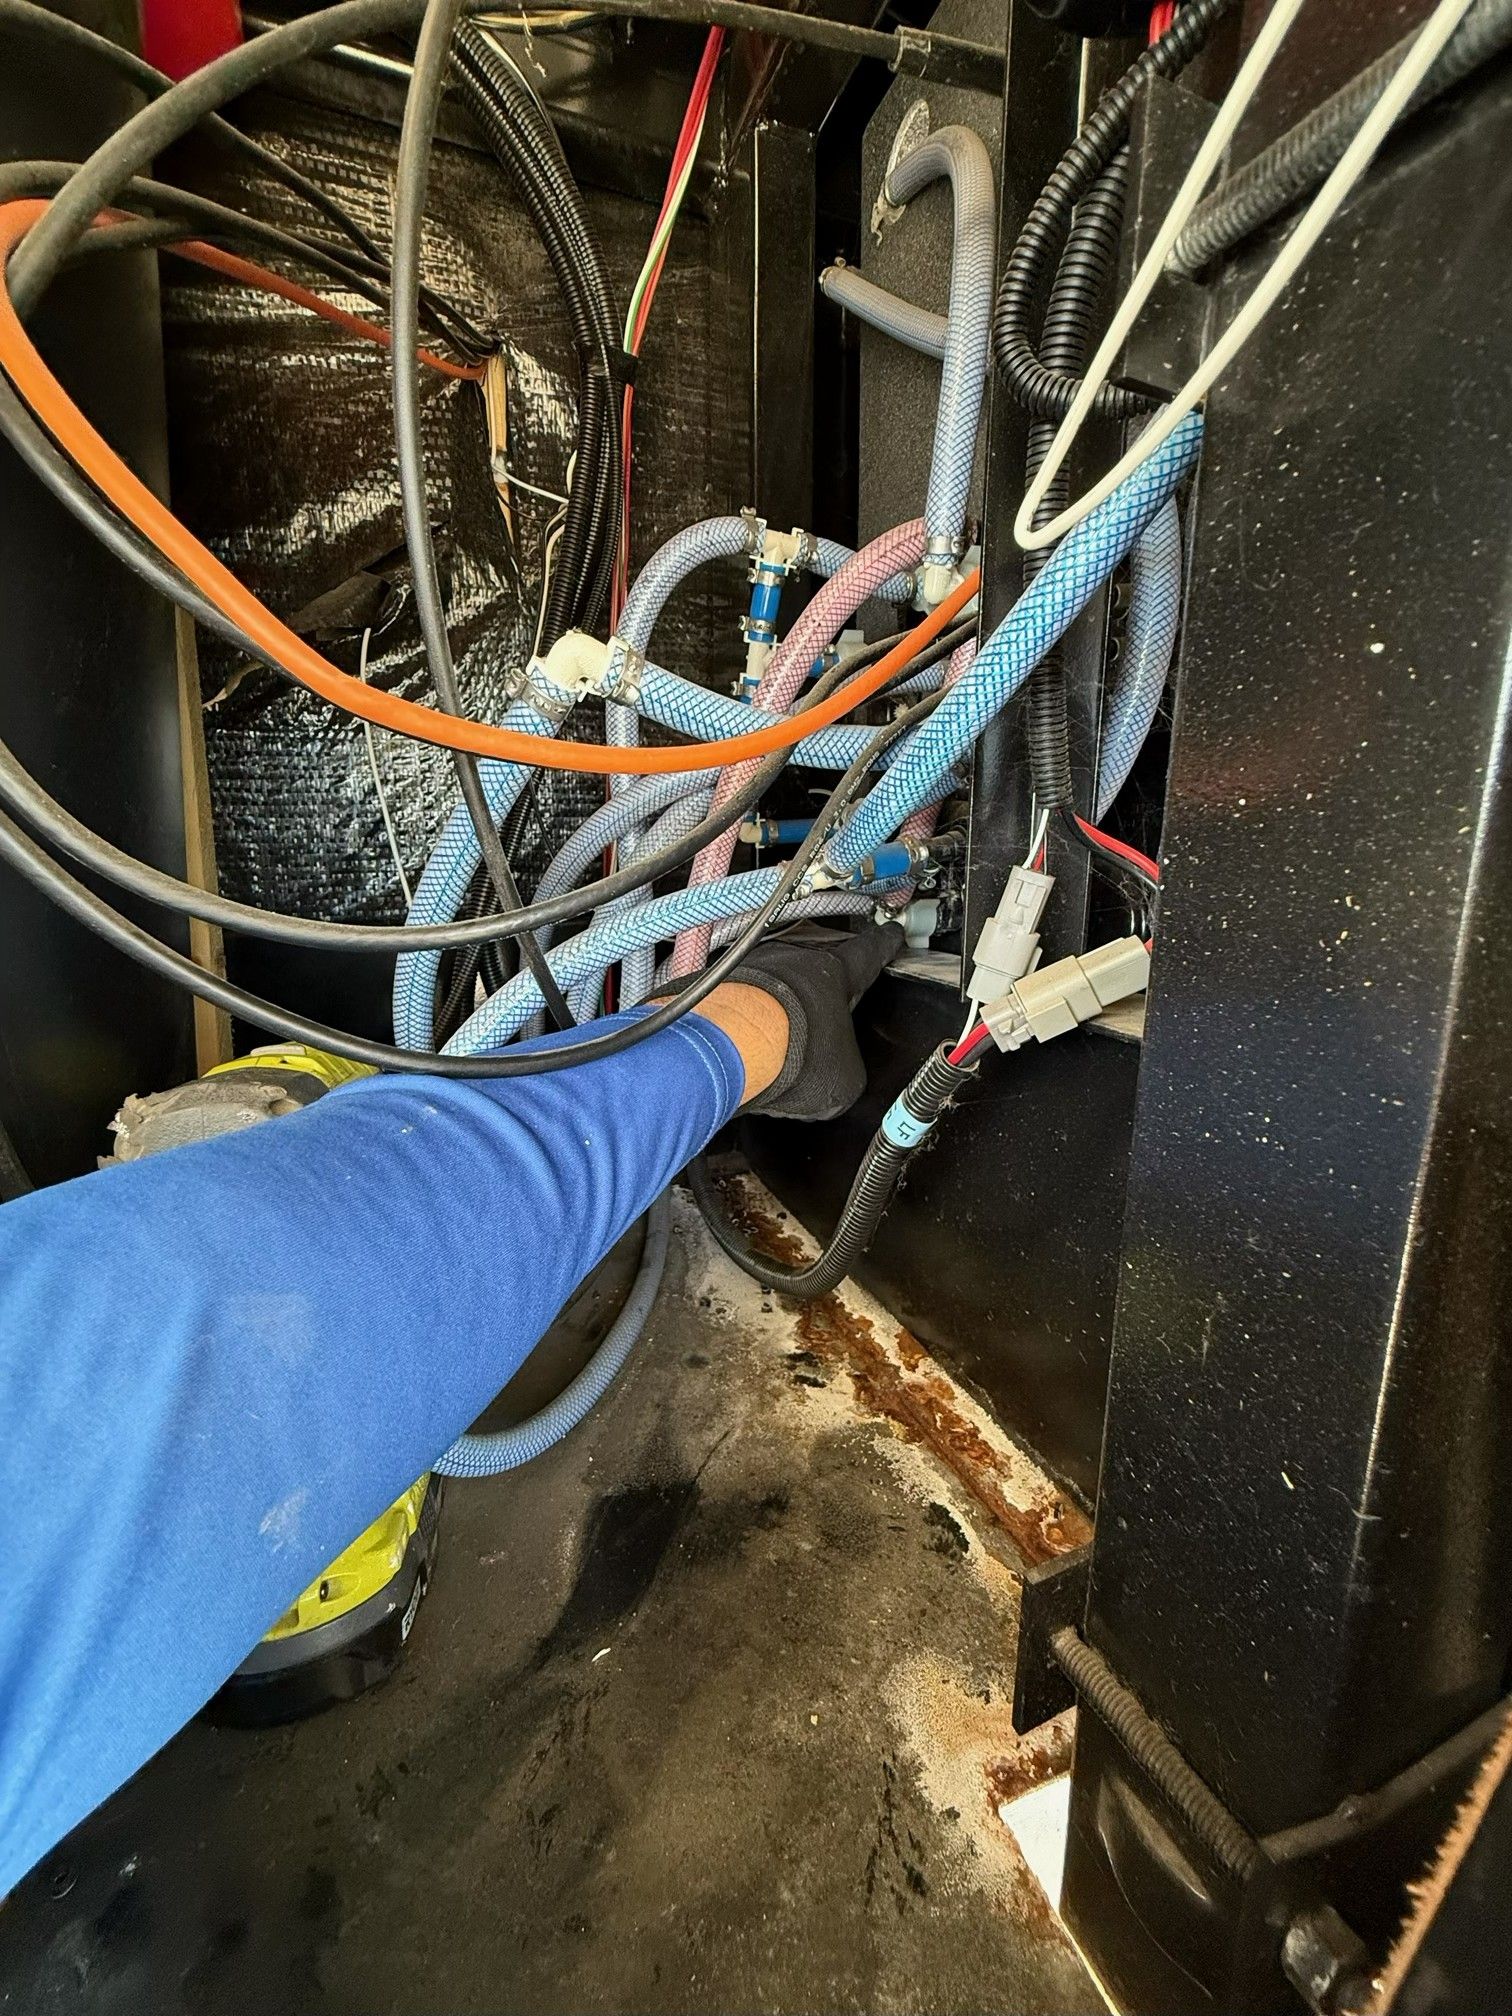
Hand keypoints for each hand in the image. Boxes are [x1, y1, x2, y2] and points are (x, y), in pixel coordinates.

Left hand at [726, 922, 902, 1120]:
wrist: (727, 1049)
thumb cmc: (788, 1054)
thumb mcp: (845, 1077)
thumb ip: (848, 1065)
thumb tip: (837, 1077)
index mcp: (836, 970)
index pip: (870, 951)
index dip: (883, 944)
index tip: (889, 936)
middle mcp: (793, 956)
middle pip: (815, 962)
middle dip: (819, 986)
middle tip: (821, 1014)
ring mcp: (751, 964)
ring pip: (773, 979)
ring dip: (776, 1003)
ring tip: (775, 1039)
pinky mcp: (717, 983)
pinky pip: (736, 996)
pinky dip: (740, 1016)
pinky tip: (742, 1045)